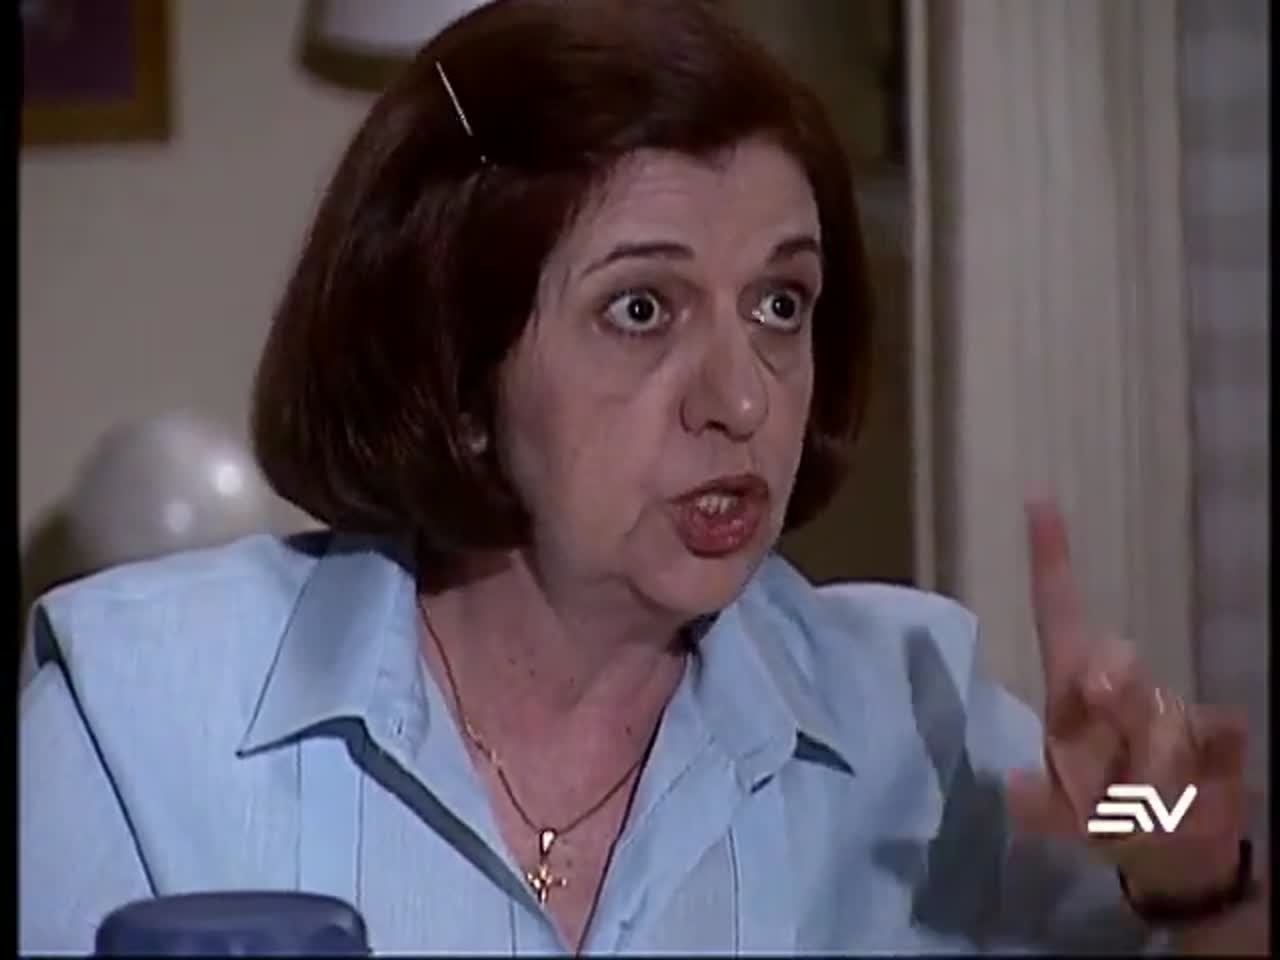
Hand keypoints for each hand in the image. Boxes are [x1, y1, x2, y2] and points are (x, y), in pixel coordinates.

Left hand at [1005, 500, 1251, 902]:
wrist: (1174, 854)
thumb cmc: (1105, 814)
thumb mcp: (1063, 818)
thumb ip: (1039, 808)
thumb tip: (1015, 788)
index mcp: (1072, 697)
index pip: (1058, 617)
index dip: (1050, 562)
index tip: (1038, 500)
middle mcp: (1120, 689)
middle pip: (1112, 662)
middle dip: (1112, 694)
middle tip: (1108, 729)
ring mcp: (1170, 707)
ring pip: (1162, 715)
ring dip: (1151, 767)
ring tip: (1146, 802)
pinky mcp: (1218, 731)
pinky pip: (1218, 732)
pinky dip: (1208, 764)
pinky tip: (1198, 786)